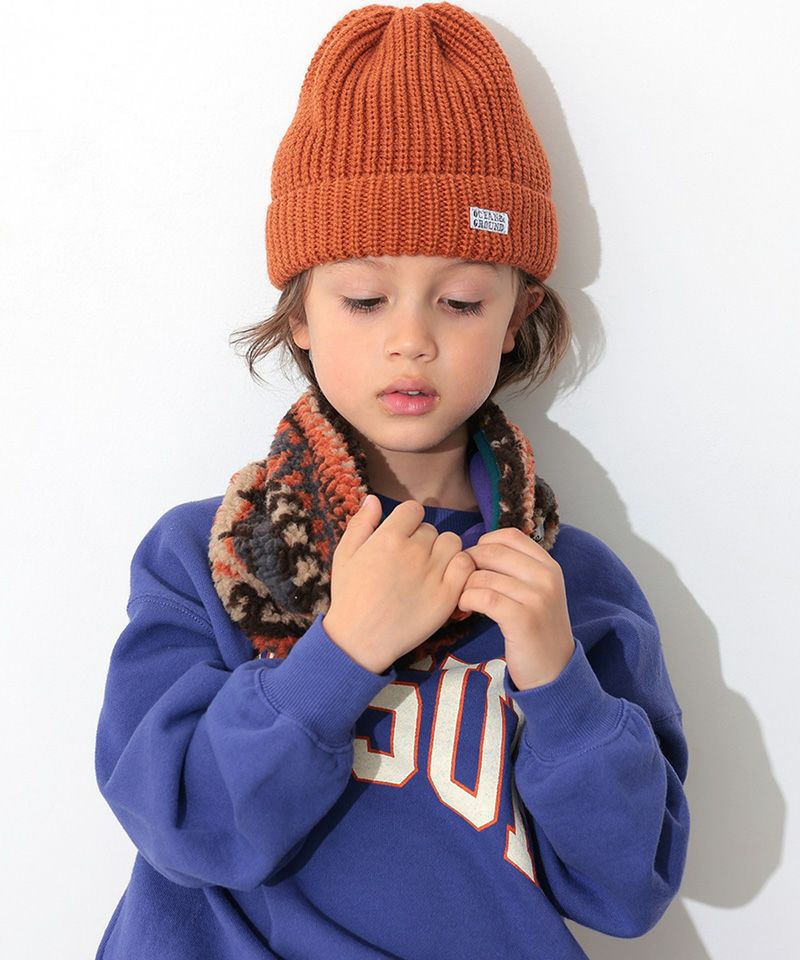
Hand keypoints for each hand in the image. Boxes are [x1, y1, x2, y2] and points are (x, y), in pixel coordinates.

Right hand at [323, 496, 474, 673]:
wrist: (360, 640)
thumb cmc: (350, 597)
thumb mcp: (344, 555)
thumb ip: (361, 524)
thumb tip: (373, 498)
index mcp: (388, 537)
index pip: (413, 509)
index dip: (408, 522)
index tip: (402, 538)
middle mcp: (413, 551)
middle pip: (432, 529)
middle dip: (423, 540)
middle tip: (410, 562)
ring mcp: (433, 573)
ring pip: (452, 543)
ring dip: (443, 552)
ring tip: (429, 569)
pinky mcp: (448, 595)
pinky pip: (466, 565)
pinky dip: (460, 568)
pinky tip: (445, 579)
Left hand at [460, 528, 574, 689]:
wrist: (554, 671)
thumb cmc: (536, 629)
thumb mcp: (536, 591)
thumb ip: (515, 568)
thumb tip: (476, 548)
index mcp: (549, 565)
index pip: (509, 536)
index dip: (484, 544)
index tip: (475, 564)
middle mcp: (546, 576)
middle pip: (491, 552)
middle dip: (468, 565)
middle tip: (461, 583)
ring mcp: (537, 597)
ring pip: (483, 576)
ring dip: (464, 587)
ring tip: (463, 599)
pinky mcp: (523, 618)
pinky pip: (483, 597)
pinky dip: (466, 601)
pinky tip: (465, 609)